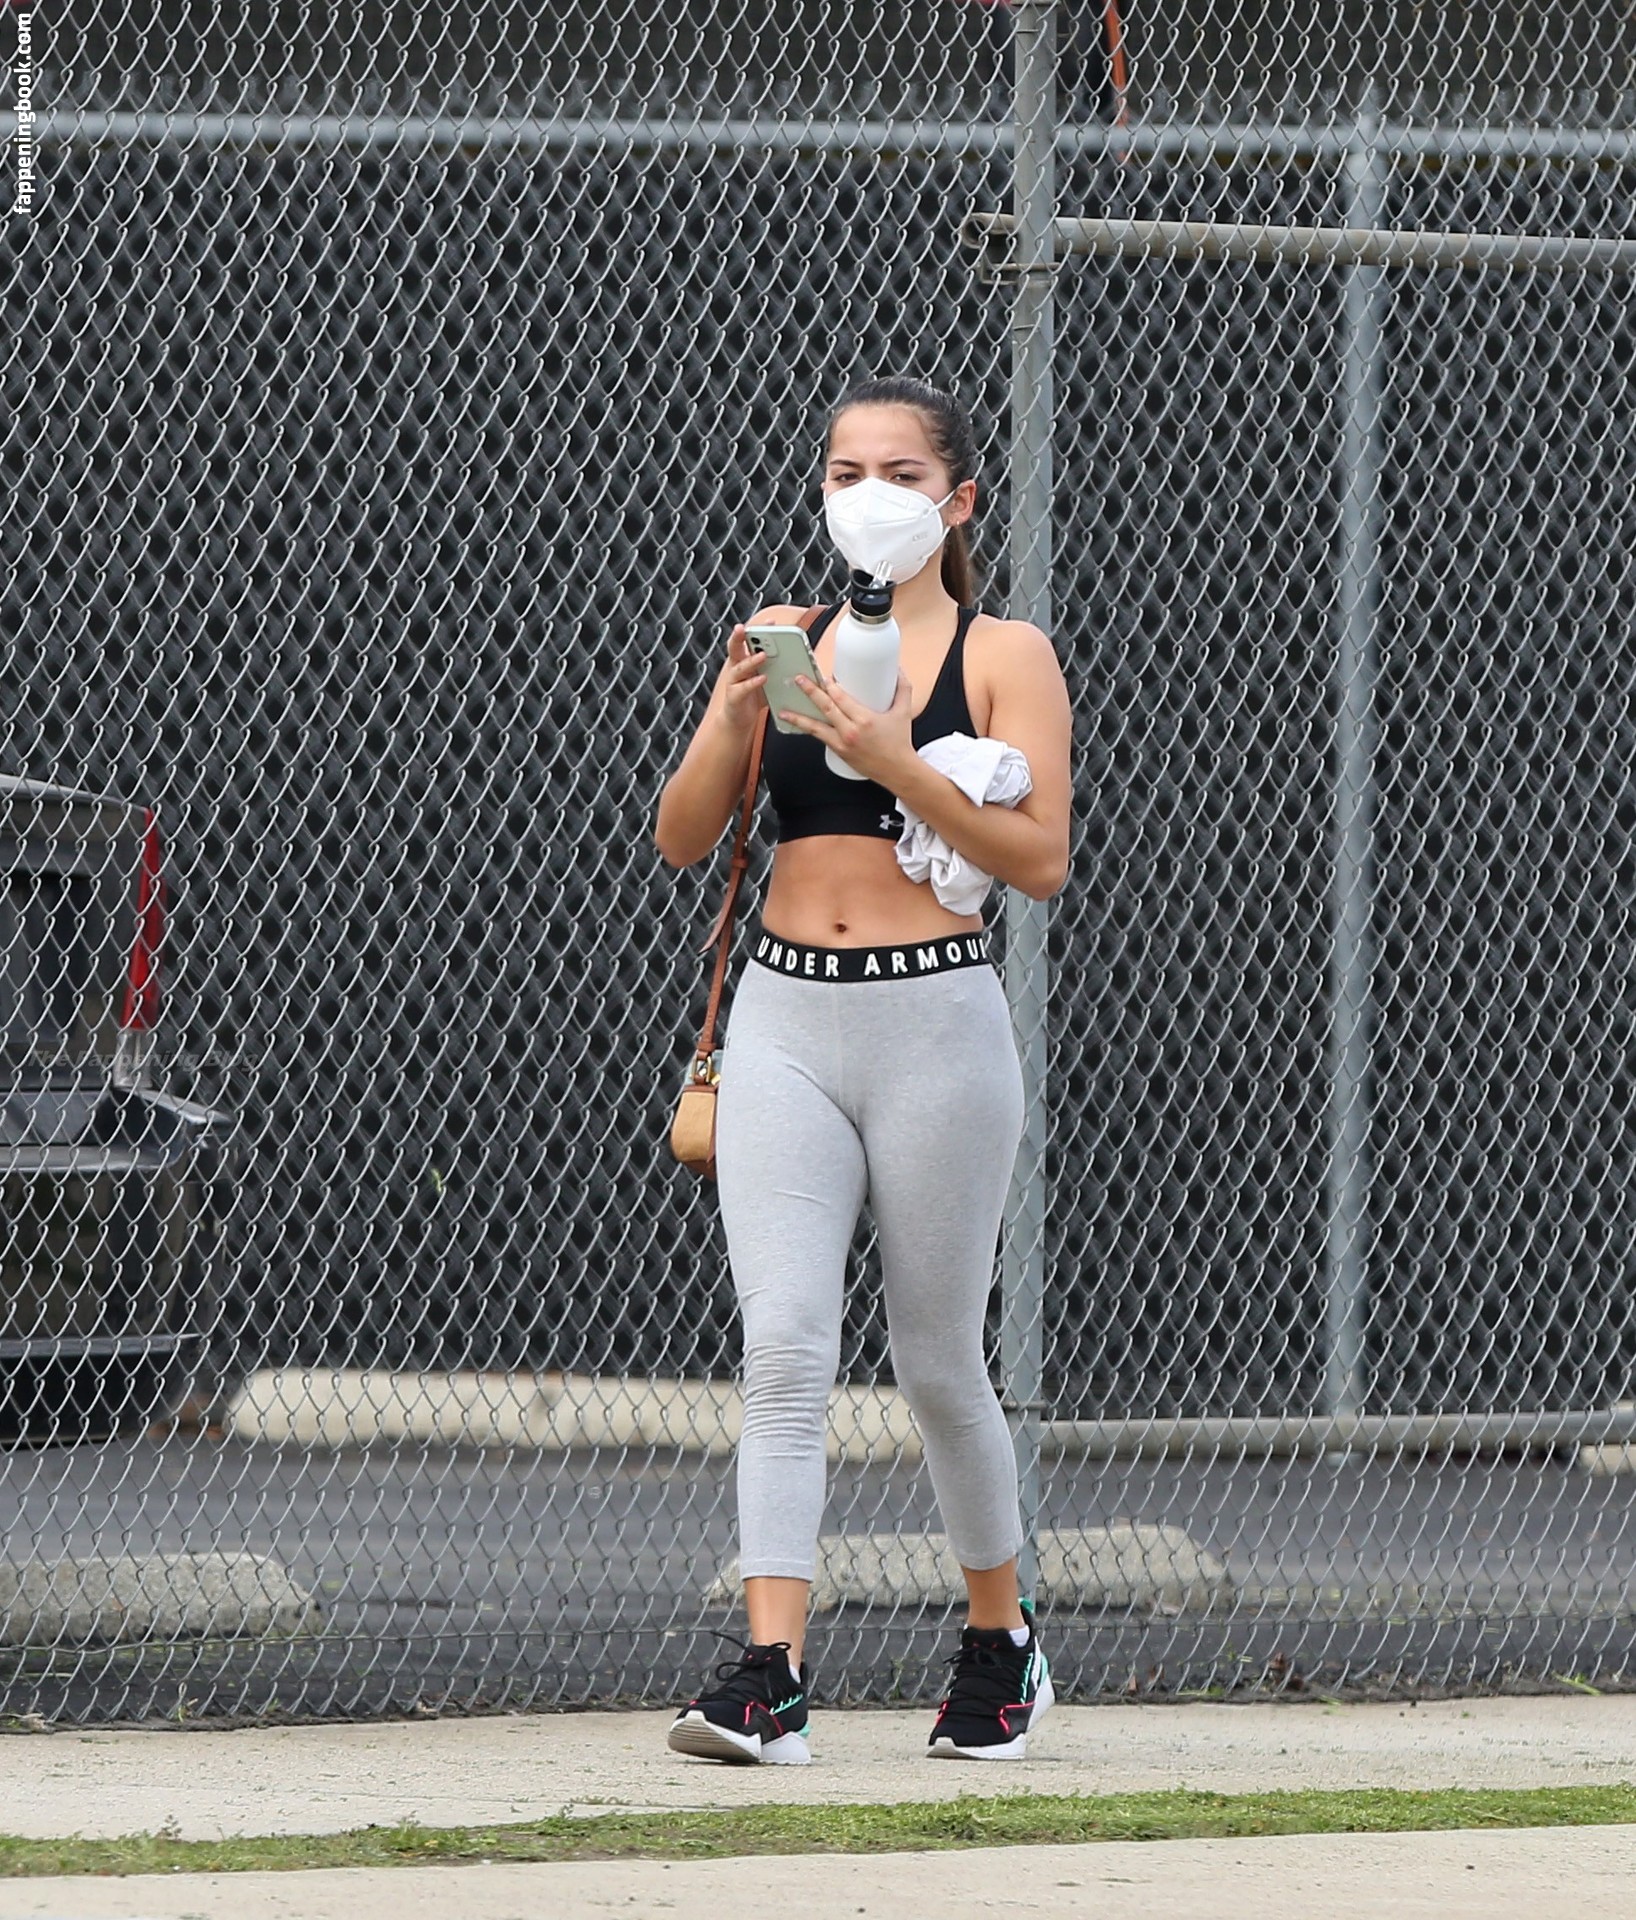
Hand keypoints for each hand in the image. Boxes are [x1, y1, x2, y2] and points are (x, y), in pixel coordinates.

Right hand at [716, 625, 769, 736]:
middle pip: (734, 648)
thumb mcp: (767, 678)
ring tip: (762, 655)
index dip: (758, 629)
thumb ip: (778, 667)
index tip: (770, 621)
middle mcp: (736, 667)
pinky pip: (742, 688)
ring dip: (751, 660)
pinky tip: (762, 678)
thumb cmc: (754, 696)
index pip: (748, 640)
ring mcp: (733, 682)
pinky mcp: (734, 696)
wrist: (740, 719)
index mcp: (744, 660)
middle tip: (745, 628)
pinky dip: (753, 683)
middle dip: (739, 637)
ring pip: (739, 667)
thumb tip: (802, 660)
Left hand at [779, 668, 917, 787]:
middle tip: (799, 680)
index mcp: (865, 719)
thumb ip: (902, 688)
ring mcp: (842, 743)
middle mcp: (850, 731)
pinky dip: (806, 730)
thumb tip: (898, 670)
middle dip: (810, 692)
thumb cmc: (900, 743)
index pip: (841, 698)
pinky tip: (796, 724)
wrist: (897, 770)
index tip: (824, 677)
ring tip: (784, 709)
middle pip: (826, 707)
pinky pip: (819, 737)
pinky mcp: (838, 751)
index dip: (830, 686)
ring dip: (798, 717)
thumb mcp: (903, 712)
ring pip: (816, 727)